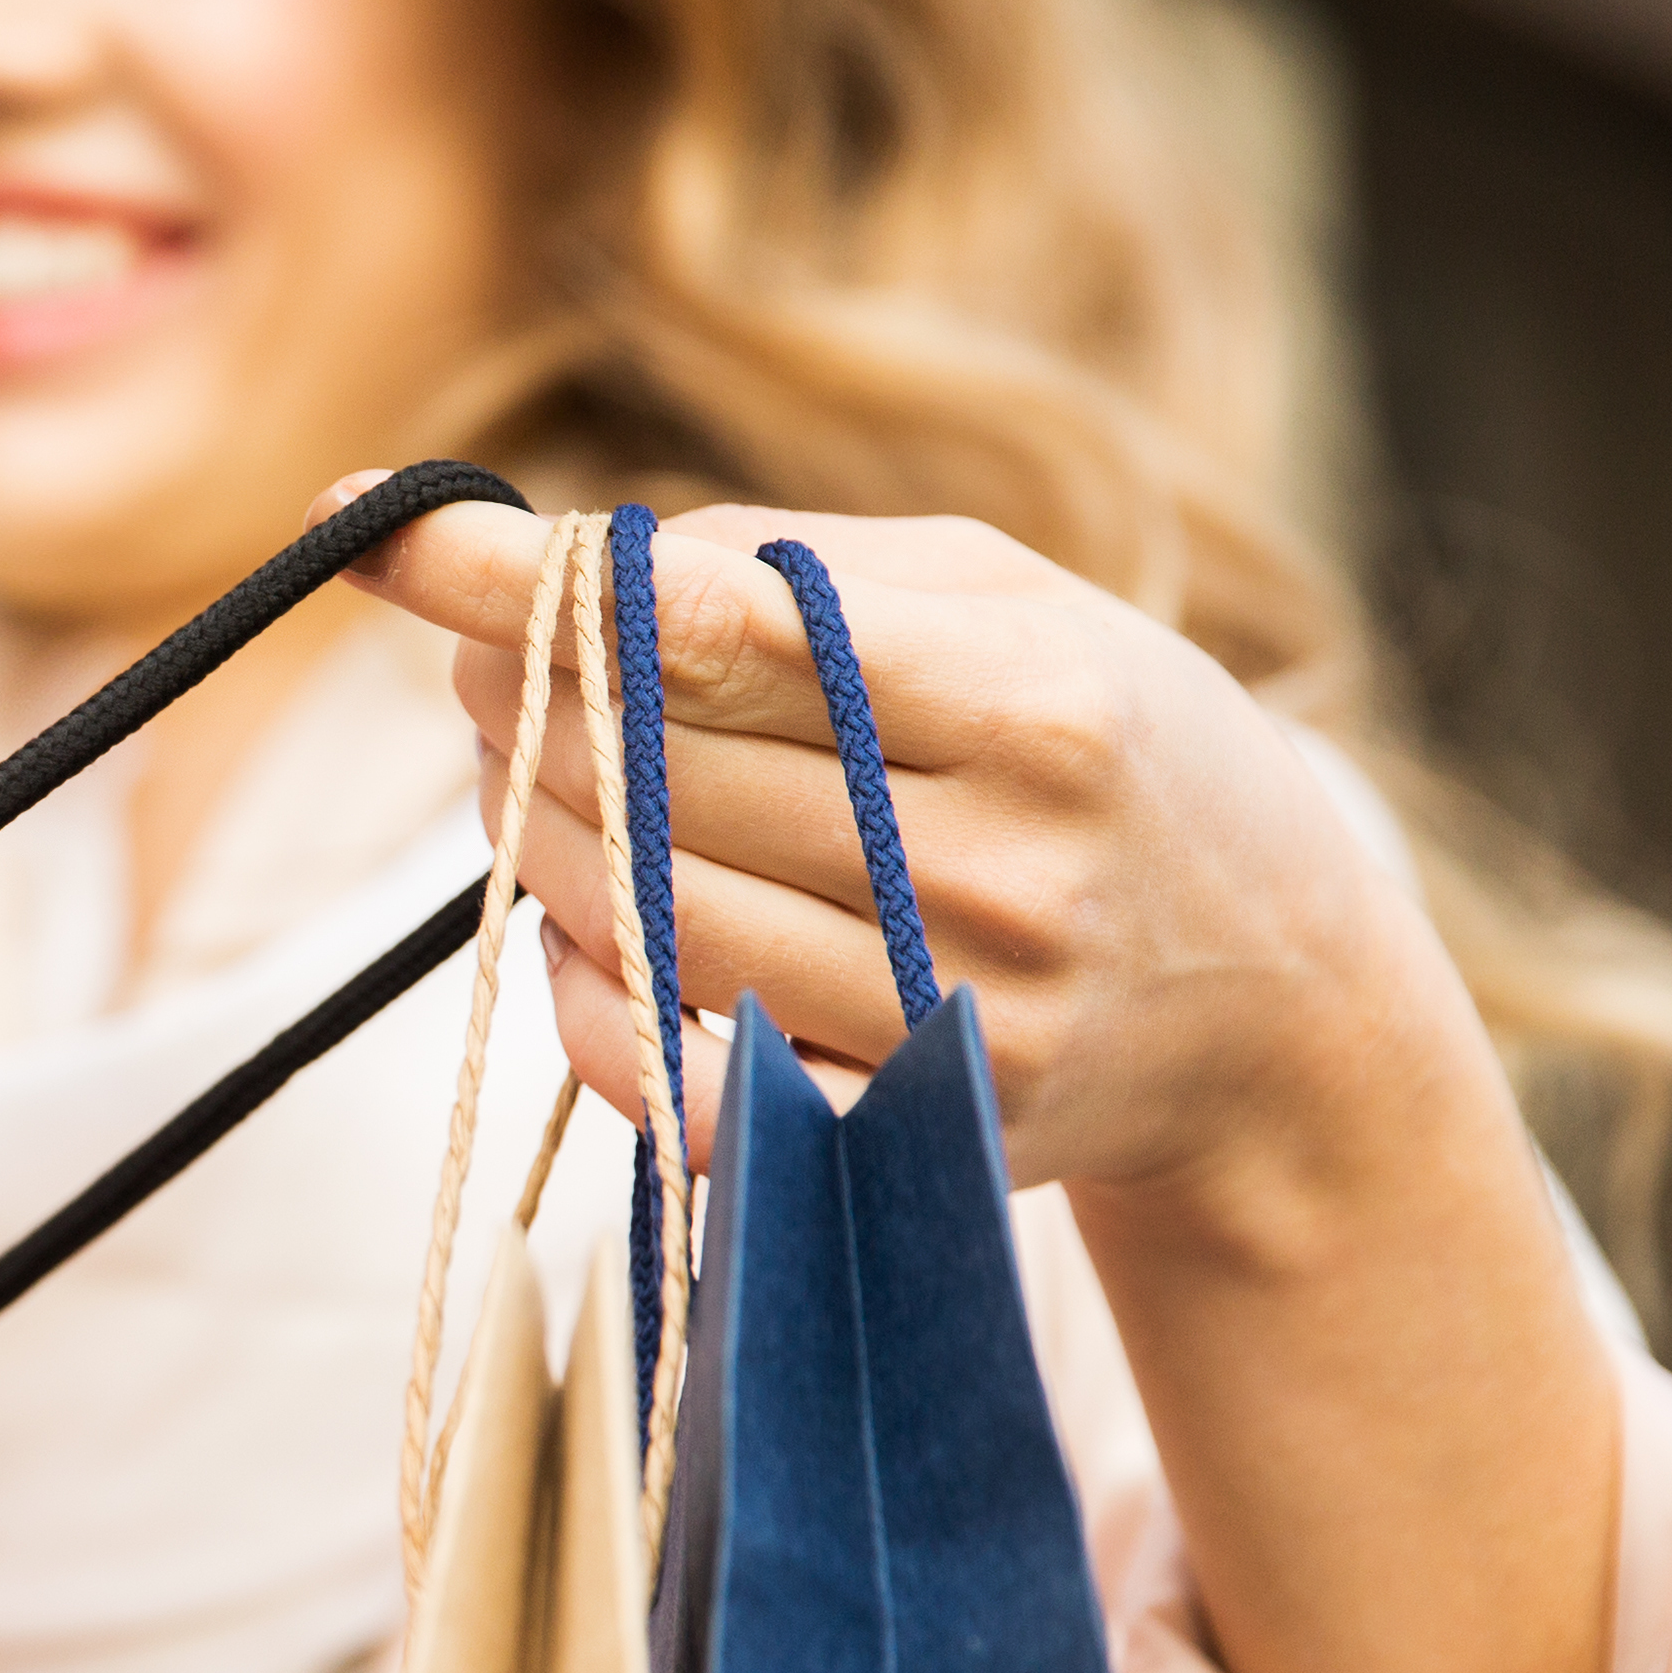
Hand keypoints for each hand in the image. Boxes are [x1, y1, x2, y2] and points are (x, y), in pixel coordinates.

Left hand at [352, 497, 1464, 1226]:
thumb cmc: (1117, 757)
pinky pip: (676, 1082)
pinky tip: (583, 933)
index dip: (518, 579)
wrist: (1287, 1011)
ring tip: (529, 776)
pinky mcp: (916, 1138)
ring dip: (528, 833)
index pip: (708, 628)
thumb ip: (797, 565)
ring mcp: (956, 1017)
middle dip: (516, 699)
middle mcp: (997, 865)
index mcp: (1031, 697)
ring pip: (639, 913)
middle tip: (487, 666)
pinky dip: (587, 1003)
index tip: (384, 533)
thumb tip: (575, 563)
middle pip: (646, 771)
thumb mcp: (1016, 606)